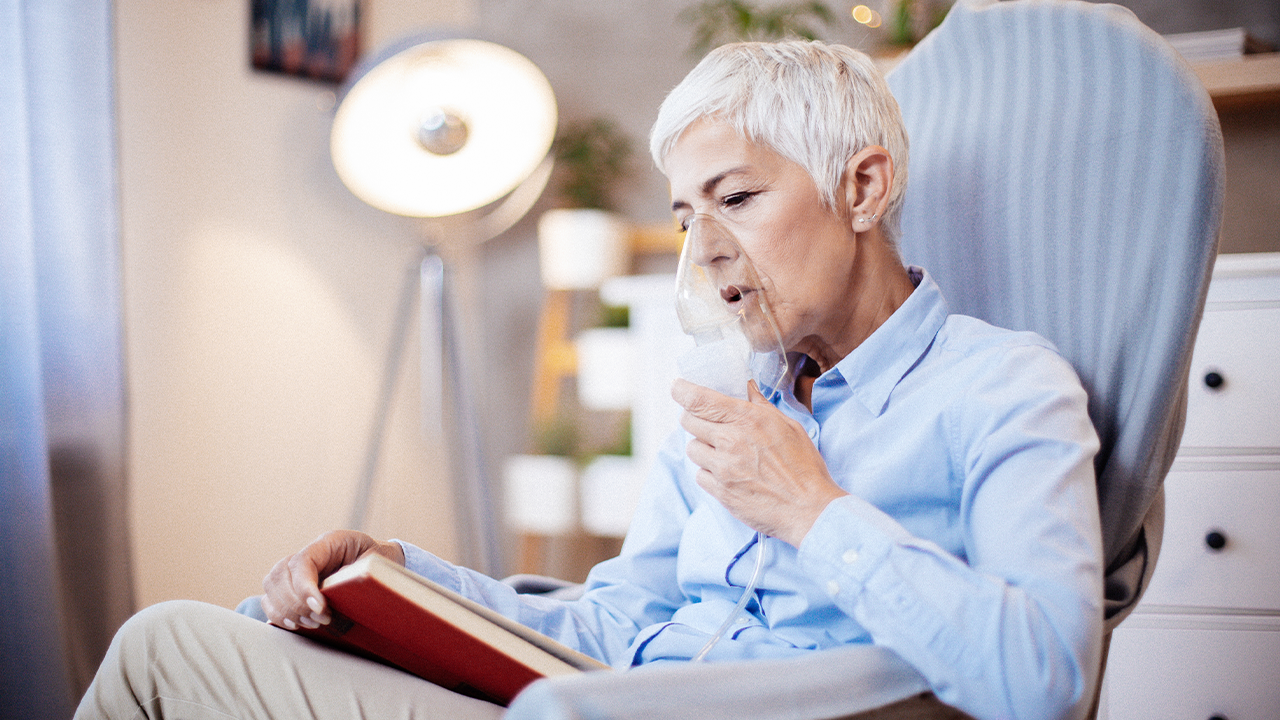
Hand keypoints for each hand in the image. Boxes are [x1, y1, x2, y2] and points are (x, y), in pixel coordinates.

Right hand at [260, 529, 404, 629]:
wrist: (380, 562)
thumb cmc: (379, 562)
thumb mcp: (375, 563)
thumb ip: (358, 573)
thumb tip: (339, 590)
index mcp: (328, 543)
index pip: (302, 561)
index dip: (304, 587)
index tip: (320, 608)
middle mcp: (307, 554)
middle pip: (280, 575)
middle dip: (296, 603)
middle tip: (321, 619)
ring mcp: (295, 569)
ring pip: (271, 586)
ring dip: (286, 610)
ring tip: (311, 623)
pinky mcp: (292, 586)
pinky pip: (271, 598)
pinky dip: (277, 613)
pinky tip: (295, 624)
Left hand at [673, 379, 847, 546]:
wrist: (809, 509)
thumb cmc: (804, 468)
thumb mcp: (789, 427)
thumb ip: (762, 407)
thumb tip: (747, 388)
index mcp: (748, 420)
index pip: (700, 400)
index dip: (682, 391)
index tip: (678, 388)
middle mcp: (731, 441)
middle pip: (689, 421)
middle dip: (695, 419)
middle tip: (708, 423)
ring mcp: (723, 468)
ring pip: (692, 448)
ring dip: (702, 448)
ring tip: (723, 453)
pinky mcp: (720, 491)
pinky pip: (699, 475)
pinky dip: (708, 473)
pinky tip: (727, 474)